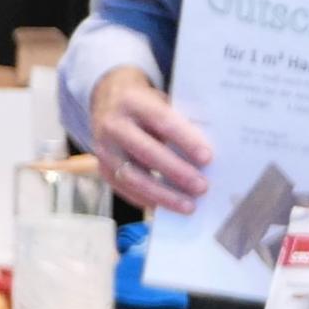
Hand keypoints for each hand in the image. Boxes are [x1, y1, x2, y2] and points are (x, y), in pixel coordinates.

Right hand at [89, 69, 213, 213]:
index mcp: (133, 102)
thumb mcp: (160, 103)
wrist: (107, 101)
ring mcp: (103, 148)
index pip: (162, 122)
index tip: (207, 158)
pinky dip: (147, 200)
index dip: (185, 141)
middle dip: (177, 172)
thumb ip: (180, 124)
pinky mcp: (101, 168)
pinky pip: (124, 189)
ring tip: (188, 206)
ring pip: (133, 176)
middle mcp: (114, 125)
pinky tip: (167, 208)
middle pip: (147, 152)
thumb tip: (207, 157)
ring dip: (163, 194)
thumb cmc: (146, 105)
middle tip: (202, 187)